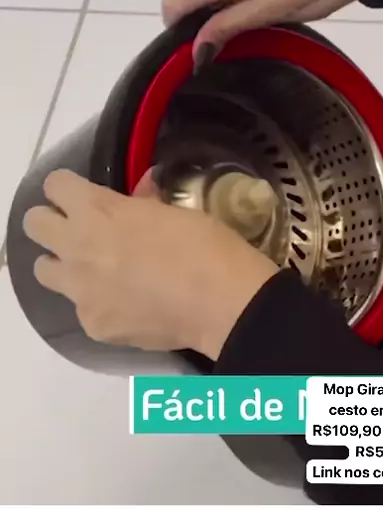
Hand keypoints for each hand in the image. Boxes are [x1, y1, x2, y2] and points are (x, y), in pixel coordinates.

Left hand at [23, 169, 277, 359]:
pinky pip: (81, 307)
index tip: (83, 193)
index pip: (55, 185)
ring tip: (96, 268)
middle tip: (80, 228)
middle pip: (34, 224)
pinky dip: (98, 302)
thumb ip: (144, 201)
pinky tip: (129, 303)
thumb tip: (141, 190)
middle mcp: (77, 247)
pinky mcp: (92, 324)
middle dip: (52, 222)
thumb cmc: (203, 244)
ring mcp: (80, 290)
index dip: (68, 187)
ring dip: (64, 263)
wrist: (221, 302)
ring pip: (44, 270)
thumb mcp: (175, 211)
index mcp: (98, 210)